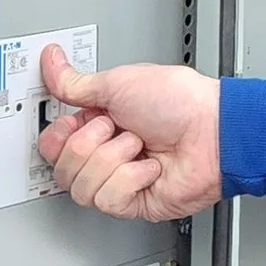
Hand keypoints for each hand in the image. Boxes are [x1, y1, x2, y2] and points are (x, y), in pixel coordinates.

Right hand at [35, 46, 221, 221]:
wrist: (214, 131)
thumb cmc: (180, 103)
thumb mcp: (118, 82)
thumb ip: (76, 82)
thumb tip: (51, 62)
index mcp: (98, 123)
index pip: (52, 143)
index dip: (59, 135)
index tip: (76, 119)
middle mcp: (106, 153)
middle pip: (61, 167)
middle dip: (89, 144)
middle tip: (117, 128)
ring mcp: (120, 180)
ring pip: (81, 187)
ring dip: (113, 159)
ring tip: (139, 146)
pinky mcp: (134, 202)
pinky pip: (108, 200)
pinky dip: (130, 179)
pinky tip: (149, 168)